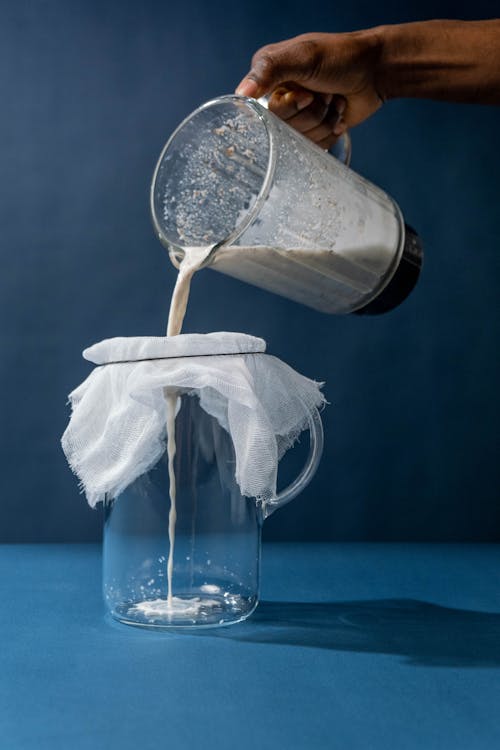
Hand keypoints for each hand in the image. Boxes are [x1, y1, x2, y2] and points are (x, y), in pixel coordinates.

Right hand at [236, 31, 383, 149]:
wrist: (376, 71)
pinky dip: (332, 130)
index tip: (308, 93)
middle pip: (285, 131)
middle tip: (323, 92)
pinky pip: (316, 148)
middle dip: (312, 113)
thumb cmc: (340, 57)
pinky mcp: (313, 133)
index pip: (266, 114)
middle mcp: (278, 100)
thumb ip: (269, 70)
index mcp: (268, 80)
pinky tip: (338, 112)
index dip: (289, 108)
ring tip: (332, 99)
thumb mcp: (302, 56)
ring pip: (303, 141)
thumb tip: (241, 94)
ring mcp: (297, 119)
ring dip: (325, 120)